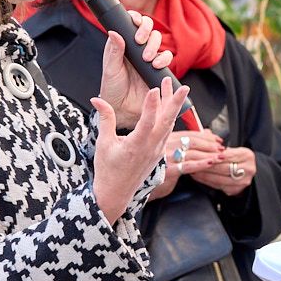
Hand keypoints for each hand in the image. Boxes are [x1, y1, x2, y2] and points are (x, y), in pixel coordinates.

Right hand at [93, 64, 182, 217]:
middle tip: (183, 87)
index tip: (154, 89)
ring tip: (176, 89)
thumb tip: (97, 99)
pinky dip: (170, 118)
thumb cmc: (108, 170)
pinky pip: (167, 133)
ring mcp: (157, 151)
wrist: (116, 193)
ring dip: (173, 107)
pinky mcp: (158, 153)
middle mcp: (150, 148)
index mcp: (135, 146)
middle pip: (167, 122)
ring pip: (169, 125)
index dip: (151, 105)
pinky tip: (170, 108)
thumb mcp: (103, 143)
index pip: (146, 122)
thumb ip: (105, 119)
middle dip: (175, 102)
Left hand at [97, 28, 178, 130]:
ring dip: (155, 45)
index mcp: (123, 44)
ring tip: (147, 59)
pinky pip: (166, 57)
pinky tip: (157, 66)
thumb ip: (114, 51)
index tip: (136, 21)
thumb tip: (114, 32)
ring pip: (158, 41)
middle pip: (148, 29)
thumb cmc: (112, 89)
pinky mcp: (158, 68)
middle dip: (147, 31)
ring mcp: (149, 57)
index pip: (131, 24)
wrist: (123, 109)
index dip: (136, 18)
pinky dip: (164, 58)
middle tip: (140, 41)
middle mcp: (136, 48)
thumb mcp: (111, 69)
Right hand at [159, 130, 231, 192]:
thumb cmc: (152, 169)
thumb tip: (204, 133)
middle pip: (193, 140)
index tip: (216, 139)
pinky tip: (211, 163)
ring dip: (209, 153)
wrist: (136, 183)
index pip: (189, 134)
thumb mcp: (166, 152)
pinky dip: (201, 164)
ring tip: (221, 155)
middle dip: (210, 144)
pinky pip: (188, 166)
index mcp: (165, 138)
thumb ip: (183, 143)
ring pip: (193, 152)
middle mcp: (165, 145)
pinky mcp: (168, 170)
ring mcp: (167, 157)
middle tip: (221, 147)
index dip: (205, 136)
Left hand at [198, 141, 258, 195]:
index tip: (202, 154)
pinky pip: (219, 186)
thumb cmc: (234, 158)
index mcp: (247, 155)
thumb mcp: (230, 148)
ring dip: (205, 175)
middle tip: (195, 163)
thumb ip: (217, 143)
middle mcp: (249, 168)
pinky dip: (207, 181)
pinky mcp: (237, 190)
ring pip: (220, 179)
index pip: (228, 155)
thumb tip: (205, 132)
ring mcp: (243, 181)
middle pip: (224, 168)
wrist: (243, 171)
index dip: (214, 155)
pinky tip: (199, 176)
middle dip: (207, 165)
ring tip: (194, 170)